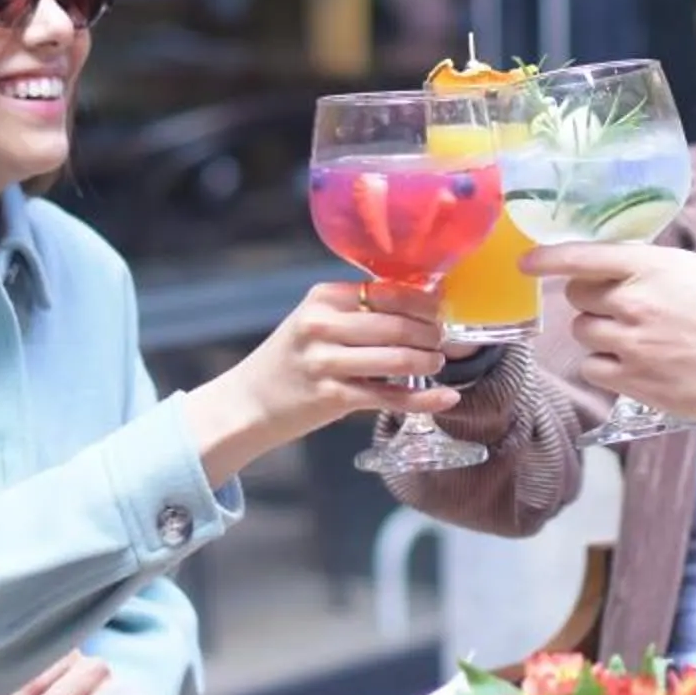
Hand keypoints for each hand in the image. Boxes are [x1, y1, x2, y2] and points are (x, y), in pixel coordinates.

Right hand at [185, 281, 458, 482]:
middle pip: (398, 324)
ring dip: (429, 361)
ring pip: (397, 359)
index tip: (444, 309)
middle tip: (447, 340)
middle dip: (432, 333)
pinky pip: (389, 396)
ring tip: (438, 363)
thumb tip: (425, 304)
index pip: (388, 291)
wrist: (249, 403)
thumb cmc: (294, 359)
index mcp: (323, 298)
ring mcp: (325, 362)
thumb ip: (359, 312)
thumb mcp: (317, 322)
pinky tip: (446, 398)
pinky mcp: (331, 397)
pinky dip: (423, 399)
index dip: (425, 302)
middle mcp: (322, 325)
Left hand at [519, 243, 695, 421]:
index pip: (582, 256)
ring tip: (633, 338)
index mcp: (648, 267)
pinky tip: (633, 363)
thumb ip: (648, 266)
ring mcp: (629, 344)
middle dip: (591, 300)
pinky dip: (605, 365)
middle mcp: (632, 303)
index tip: (527, 262)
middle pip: (577, 297)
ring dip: (599, 333)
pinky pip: (593, 367)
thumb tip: (614, 268)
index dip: (548, 258)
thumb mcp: (691, 269)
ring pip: (581, 332)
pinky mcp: (632, 381)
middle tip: (620, 308)